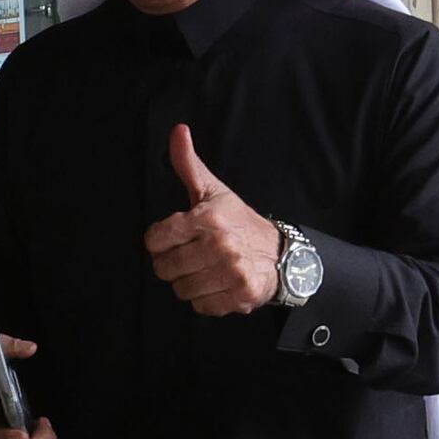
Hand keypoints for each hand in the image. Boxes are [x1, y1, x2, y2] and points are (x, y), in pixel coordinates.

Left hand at [144, 124, 286, 315]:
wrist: (282, 254)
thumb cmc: (240, 222)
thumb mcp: (214, 191)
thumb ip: (188, 164)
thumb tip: (178, 131)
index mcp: (207, 218)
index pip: (155, 239)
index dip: (160, 240)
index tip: (175, 238)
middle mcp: (219, 246)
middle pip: (164, 268)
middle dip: (173, 264)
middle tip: (190, 256)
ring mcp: (230, 273)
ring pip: (180, 289)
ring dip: (189, 283)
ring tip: (205, 270)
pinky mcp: (238, 297)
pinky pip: (200, 306)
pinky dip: (206, 299)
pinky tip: (218, 284)